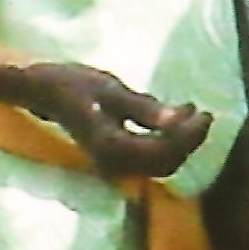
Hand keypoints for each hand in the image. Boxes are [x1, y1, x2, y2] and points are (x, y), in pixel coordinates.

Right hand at [27, 63, 211, 181]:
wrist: (44, 93)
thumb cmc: (74, 85)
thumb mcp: (112, 90)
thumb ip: (146, 108)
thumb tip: (180, 119)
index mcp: (113, 147)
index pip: (163, 151)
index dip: (188, 136)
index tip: (203, 112)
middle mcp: (114, 164)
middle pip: (165, 163)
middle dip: (189, 141)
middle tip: (205, 114)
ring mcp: (115, 164)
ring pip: (160, 164)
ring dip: (181, 143)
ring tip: (194, 115)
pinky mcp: (117, 158)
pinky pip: (150, 159)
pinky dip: (168, 143)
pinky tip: (176, 119)